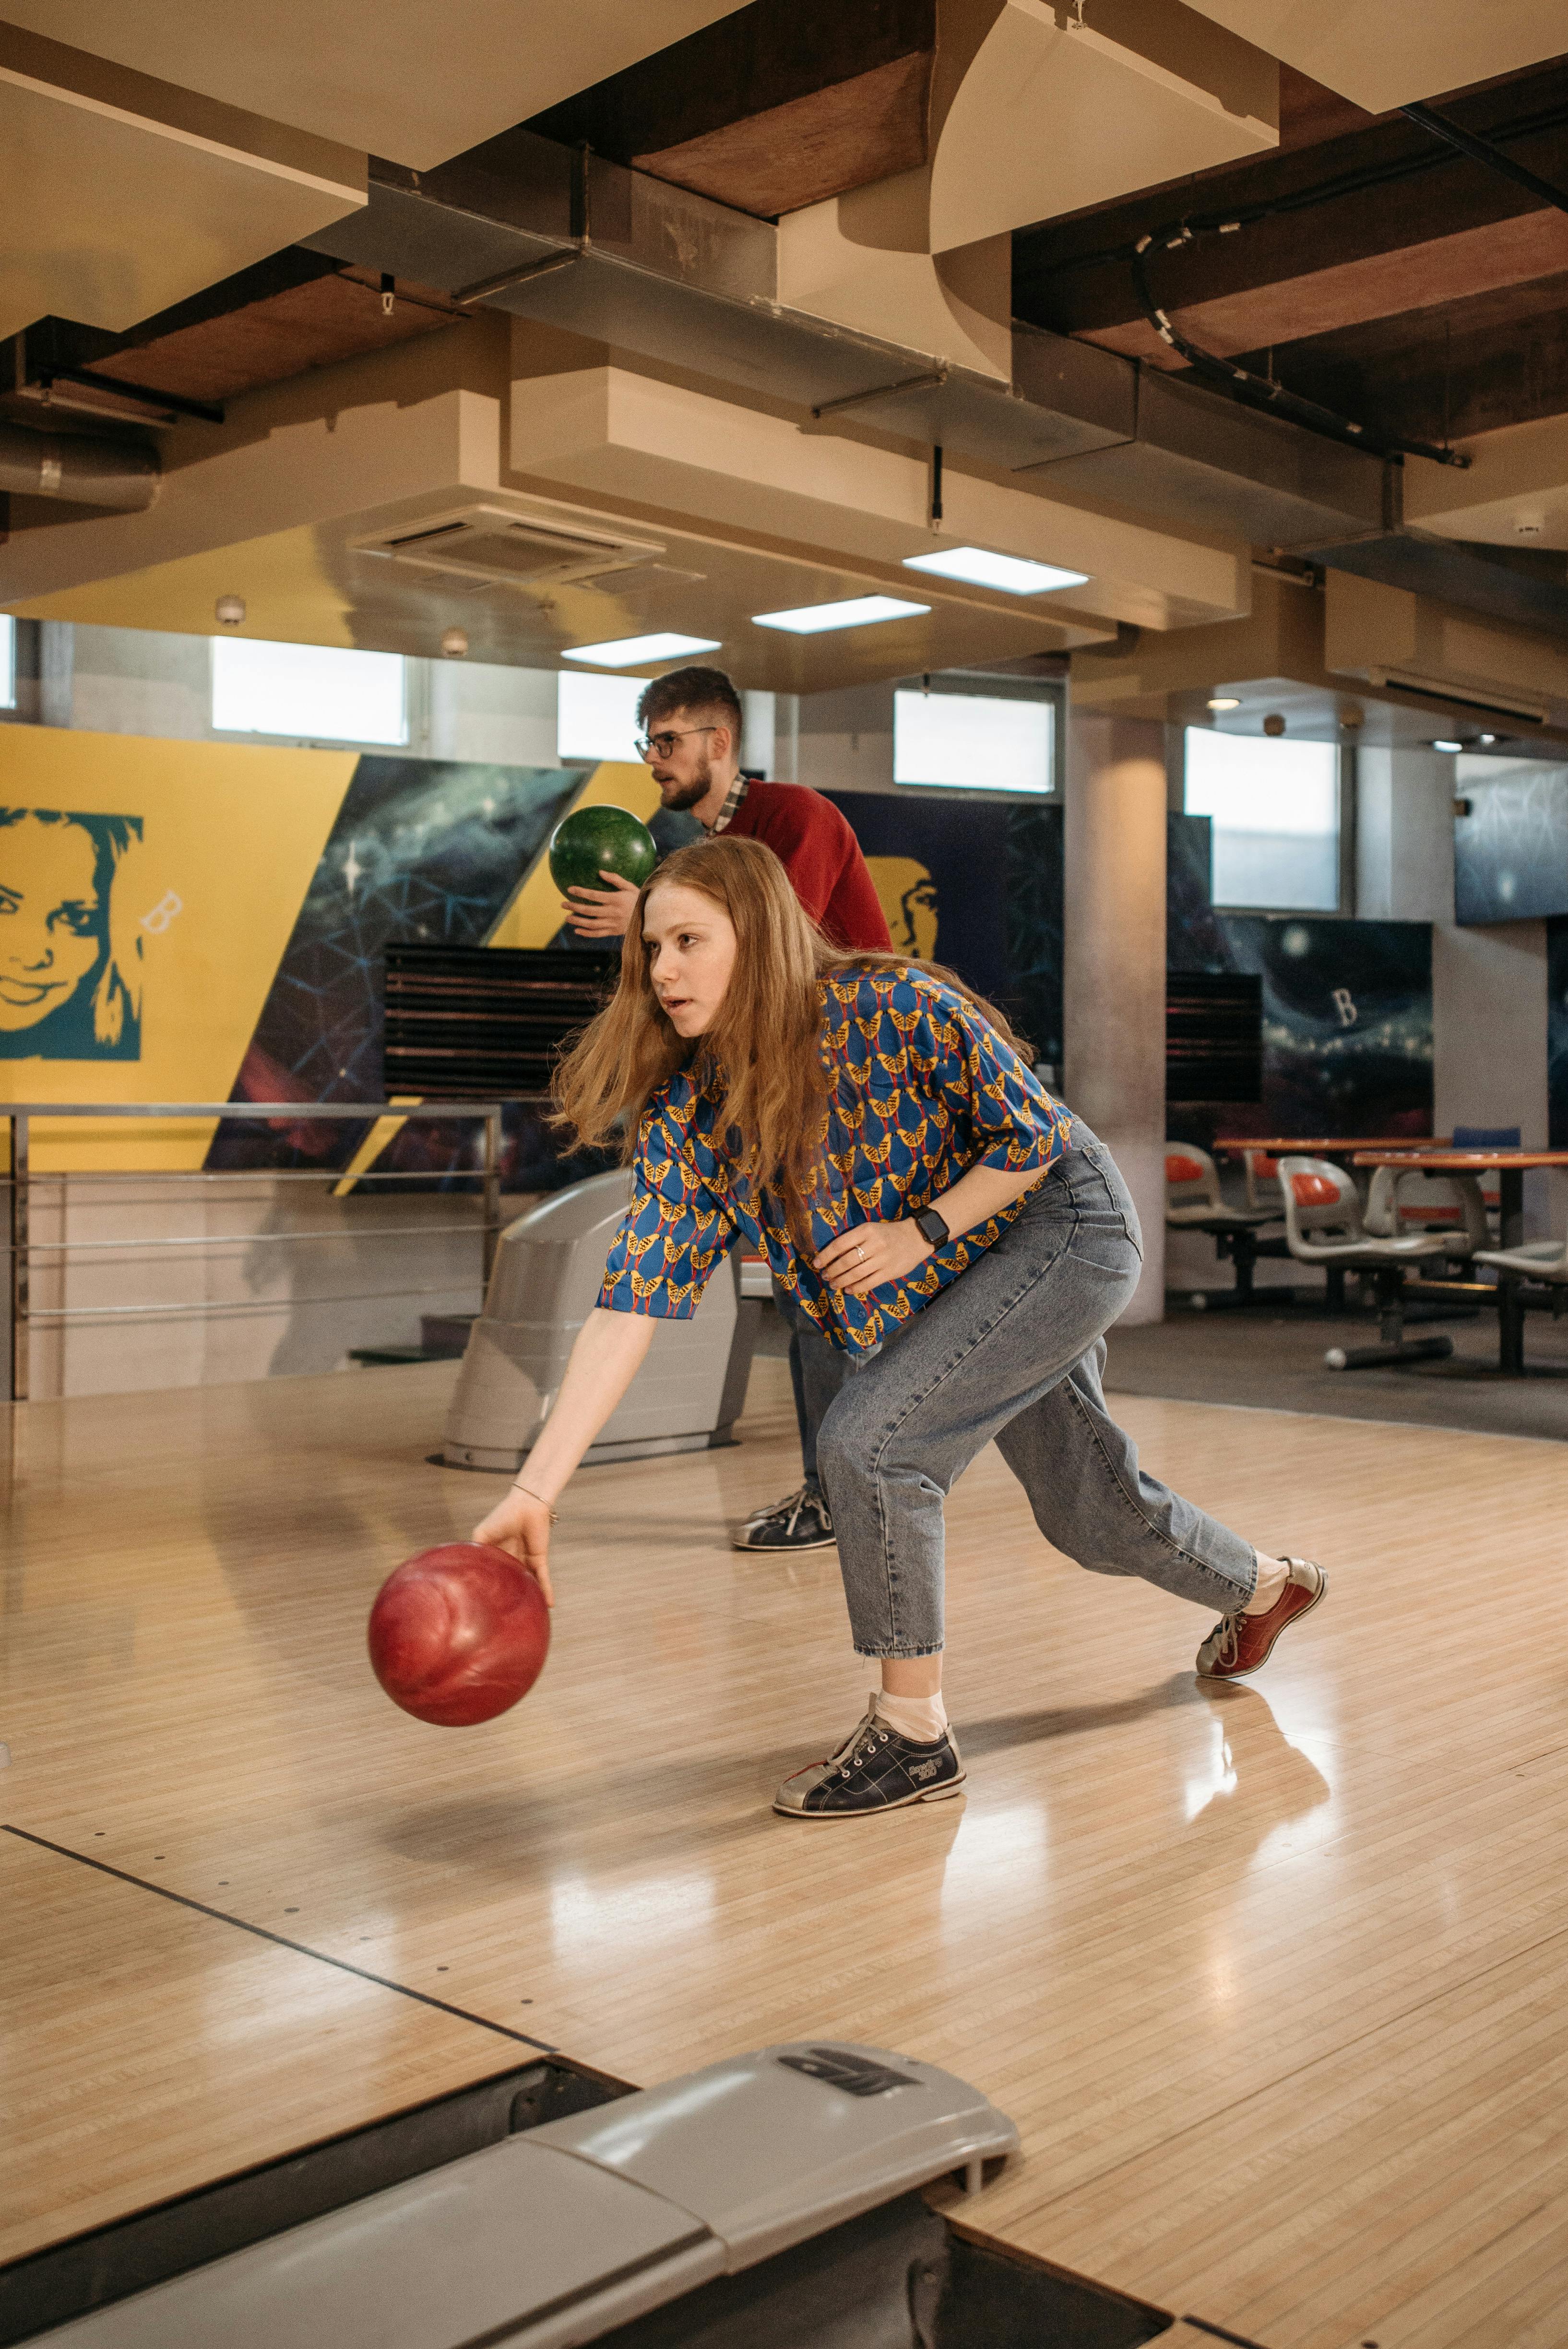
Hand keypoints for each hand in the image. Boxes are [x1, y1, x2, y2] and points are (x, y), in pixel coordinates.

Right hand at [471, 1488, 554, 1605]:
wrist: (526, 1504)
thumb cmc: (503, 1516)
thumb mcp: (482, 1534)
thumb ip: (476, 1550)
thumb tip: (466, 1572)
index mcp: (496, 1554)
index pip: (492, 1574)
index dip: (488, 1587)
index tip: (483, 1605)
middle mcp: (510, 1560)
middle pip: (510, 1582)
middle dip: (509, 1597)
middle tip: (505, 1617)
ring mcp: (525, 1560)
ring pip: (527, 1583)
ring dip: (528, 1597)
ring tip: (527, 1616)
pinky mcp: (539, 1558)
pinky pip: (543, 1578)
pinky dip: (547, 1590)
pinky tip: (549, 1604)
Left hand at [561, 870, 641, 938]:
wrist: (650, 917)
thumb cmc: (638, 899)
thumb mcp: (630, 887)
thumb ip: (615, 879)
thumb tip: (600, 872)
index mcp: (616, 899)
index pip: (594, 895)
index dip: (580, 892)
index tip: (569, 889)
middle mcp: (613, 912)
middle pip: (589, 910)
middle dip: (574, 907)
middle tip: (563, 904)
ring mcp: (613, 923)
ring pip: (591, 924)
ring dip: (577, 921)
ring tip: (567, 918)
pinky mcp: (614, 932)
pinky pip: (598, 934)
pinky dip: (587, 934)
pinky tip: (577, 931)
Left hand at [813, 1219, 932, 1296]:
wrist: (916, 1237)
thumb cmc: (888, 1234)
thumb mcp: (871, 1230)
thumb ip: (854, 1240)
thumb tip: (832, 1256)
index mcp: (866, 1230)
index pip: (839, 1244)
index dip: (825, 1256)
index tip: (816, 1264)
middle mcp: (874, 1244)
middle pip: (846, 1261)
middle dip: (832, 1271)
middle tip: (825, 1276)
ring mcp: (883, 1259)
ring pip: (856, 1274)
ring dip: (841, 1281)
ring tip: (833, 1284)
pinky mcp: (890, 1272)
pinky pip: (869, 1283)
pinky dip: (856, 1288)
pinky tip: (849, 1290)